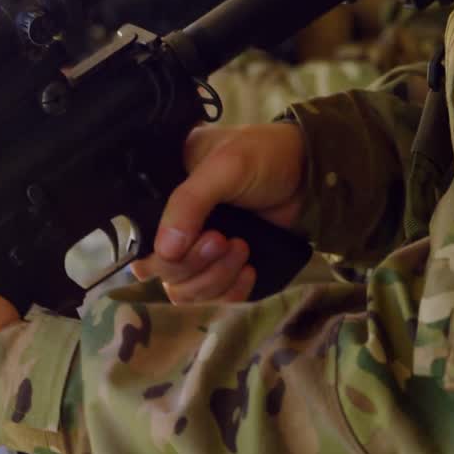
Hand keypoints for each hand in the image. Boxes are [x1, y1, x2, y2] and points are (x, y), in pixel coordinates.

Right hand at [130, 122, 305, 303]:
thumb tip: (164, 252)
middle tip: (226, 240)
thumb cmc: (263, 156)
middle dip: (197, 264)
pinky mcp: (222, 268)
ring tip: (243, 249)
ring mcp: (197, 251)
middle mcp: (172, 227)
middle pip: (163, 272)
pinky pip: (212, 298)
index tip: (203, 237)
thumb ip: (189, 204)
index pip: (142, 241)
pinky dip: (231, 292)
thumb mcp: (223, 168)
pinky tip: (249, 269)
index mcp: (160, 196)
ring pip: (185, 291)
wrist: (311, 173)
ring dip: (216, 278)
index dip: (164, 254)